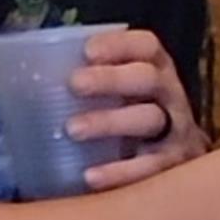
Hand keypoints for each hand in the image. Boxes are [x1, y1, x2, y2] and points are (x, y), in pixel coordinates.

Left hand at [67, 28, 208, 190]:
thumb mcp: (126, 92)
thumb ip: (96, 77)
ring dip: (109, 121)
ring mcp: (177, 131)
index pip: (146, 46)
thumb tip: (36, 70)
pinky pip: (149, 168)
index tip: (87, 51)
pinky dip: (119, 172)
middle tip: (74, 83)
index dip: (119, 44)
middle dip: (110, 78)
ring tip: (73, 129)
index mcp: (157, 68)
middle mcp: (171, 95)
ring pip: (148, 119)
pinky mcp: (174, 168)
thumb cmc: (137, 116)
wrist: (182, 165)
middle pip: (146, 78)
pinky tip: (90, 175)